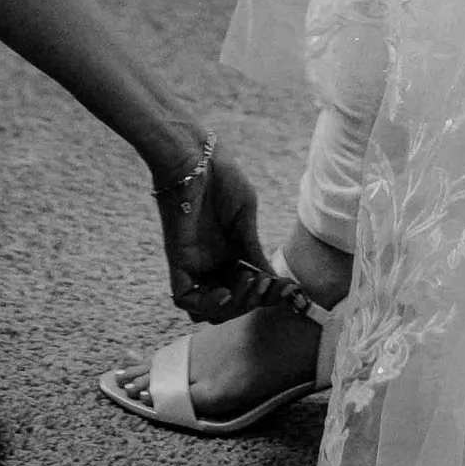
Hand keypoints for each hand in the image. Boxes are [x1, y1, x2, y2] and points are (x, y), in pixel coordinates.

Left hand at [154, 139, 269, 318]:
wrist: (195, 157)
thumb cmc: (222, 178)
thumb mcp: (245, 219)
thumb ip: (254, 251)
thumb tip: (272, 281)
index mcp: (230, 254)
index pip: (248, 290)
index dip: (267, 296)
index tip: (287, 290)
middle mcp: (212, 263)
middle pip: (230, 305)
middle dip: (251, 302)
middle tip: (263, 284)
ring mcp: (194, 264)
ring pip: (208, 309)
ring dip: (231, 307)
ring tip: (247, 286)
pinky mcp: (177, 260)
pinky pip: (184, 298)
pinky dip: (205, 304)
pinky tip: (224, 292)